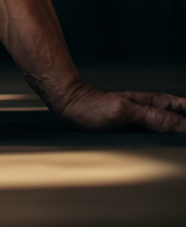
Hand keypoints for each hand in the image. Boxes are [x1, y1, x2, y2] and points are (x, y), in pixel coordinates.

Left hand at [54, 81, 185, 132]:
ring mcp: (144, 118)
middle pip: (181, 115)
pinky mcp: (136, 127)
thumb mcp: (123, 112)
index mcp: (152, 103)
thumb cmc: (92, 108)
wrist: (70, 107)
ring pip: (172, 123)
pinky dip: (169, 136)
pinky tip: (171, 141)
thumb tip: (182, 124)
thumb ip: (152, 116)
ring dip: (180, 129)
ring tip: (182, 138)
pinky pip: (159, 131)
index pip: (183, 106)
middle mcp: (151, 109)